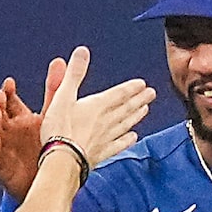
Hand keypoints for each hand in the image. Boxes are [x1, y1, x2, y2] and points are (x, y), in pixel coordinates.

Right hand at [0, 73, 45, 199]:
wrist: (46, 181)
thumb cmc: (47, 147)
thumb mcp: (51, 116)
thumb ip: (54, 90)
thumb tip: (59, 60)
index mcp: (19, 118)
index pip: (10, 102)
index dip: (7, 92)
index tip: (9, 83)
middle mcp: (8, 131)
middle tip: (0, 97)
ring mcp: (3, 147)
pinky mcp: (1, 166)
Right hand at [35, 47, 155, 180]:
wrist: (62, 159)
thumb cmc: (59, 129)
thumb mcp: (63, 95)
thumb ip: (74, 74)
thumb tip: (82, 51)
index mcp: (97, 106)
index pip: (119, 94)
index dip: (131, 88)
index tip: (143, 84)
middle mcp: (105, 121)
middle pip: (126, 108)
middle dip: (139, 99)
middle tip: (152, 94)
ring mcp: (105, 138)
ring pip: (126, 124)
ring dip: (136, 116)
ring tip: (145, 110)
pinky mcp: (102, 153)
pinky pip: (119, 145)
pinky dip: (127, 140)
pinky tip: (133, 137)